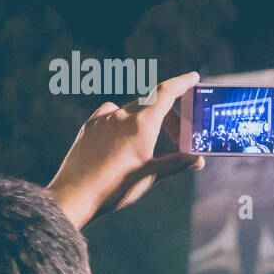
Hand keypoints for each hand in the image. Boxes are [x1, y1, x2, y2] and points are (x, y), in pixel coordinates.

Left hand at [47, 71, 203, 227]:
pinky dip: (124, 120)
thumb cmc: (116, 186)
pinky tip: (122, 136)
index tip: (192, 77)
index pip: (166, 93)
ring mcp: (103, 119)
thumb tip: (197, 160)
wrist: (75, 195)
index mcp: (142, 124)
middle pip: (151, 102)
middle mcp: (122, 115)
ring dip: (146, 117)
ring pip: (131, 109)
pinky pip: (111, 114)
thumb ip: (176, 163)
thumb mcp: (151, 175)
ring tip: (150, 140)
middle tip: (177, 133)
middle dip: (168, 112)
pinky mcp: (89, 127)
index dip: (182, 83)